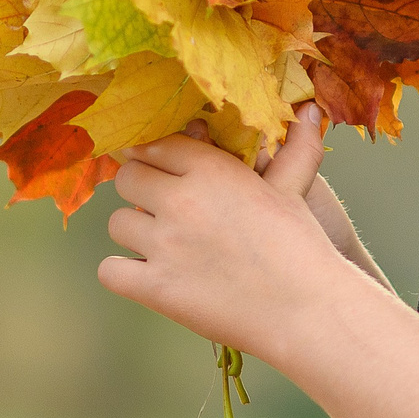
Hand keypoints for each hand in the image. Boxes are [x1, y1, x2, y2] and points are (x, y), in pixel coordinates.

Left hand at [97, 106, 355, 363]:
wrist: (306, 310)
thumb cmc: (302, 246)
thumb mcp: (293, 189)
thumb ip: (295, 147)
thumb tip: (309, 108)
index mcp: (212, 169)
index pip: (157, 145)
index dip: (157, 157)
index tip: (163, 169)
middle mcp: (181, 200)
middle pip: (128, 178)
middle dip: (141, 189)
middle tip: (162, 207)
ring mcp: (164, 245)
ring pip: (117, 223)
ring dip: (135, 232)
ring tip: (162, 244)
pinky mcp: (155, 287)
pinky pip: (109, 271)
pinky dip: (124, 274)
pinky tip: (148, 276)